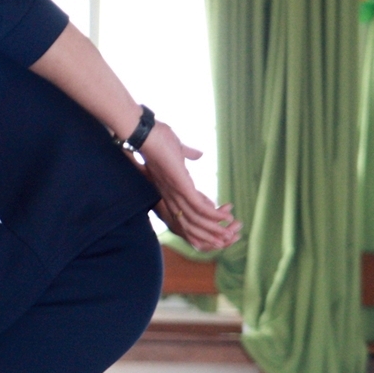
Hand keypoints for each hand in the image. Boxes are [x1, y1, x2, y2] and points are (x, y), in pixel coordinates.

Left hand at [129, 121, 239, 252]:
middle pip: (189, 223)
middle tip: (225, 240)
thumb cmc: (157, 138)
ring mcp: (175, 192)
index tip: (217, 223)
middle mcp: (171, 195)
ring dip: (214, 228)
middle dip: (208, 233)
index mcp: (169, 189)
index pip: (186, 212)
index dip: (202, 220)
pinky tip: (224, 217)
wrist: (144, 132)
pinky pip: (198, 207)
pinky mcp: (181, 187)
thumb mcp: (177, 149)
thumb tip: (199, 154)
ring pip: (195, 219)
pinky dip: (213, 214)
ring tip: (229, 234)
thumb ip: (188, 154)